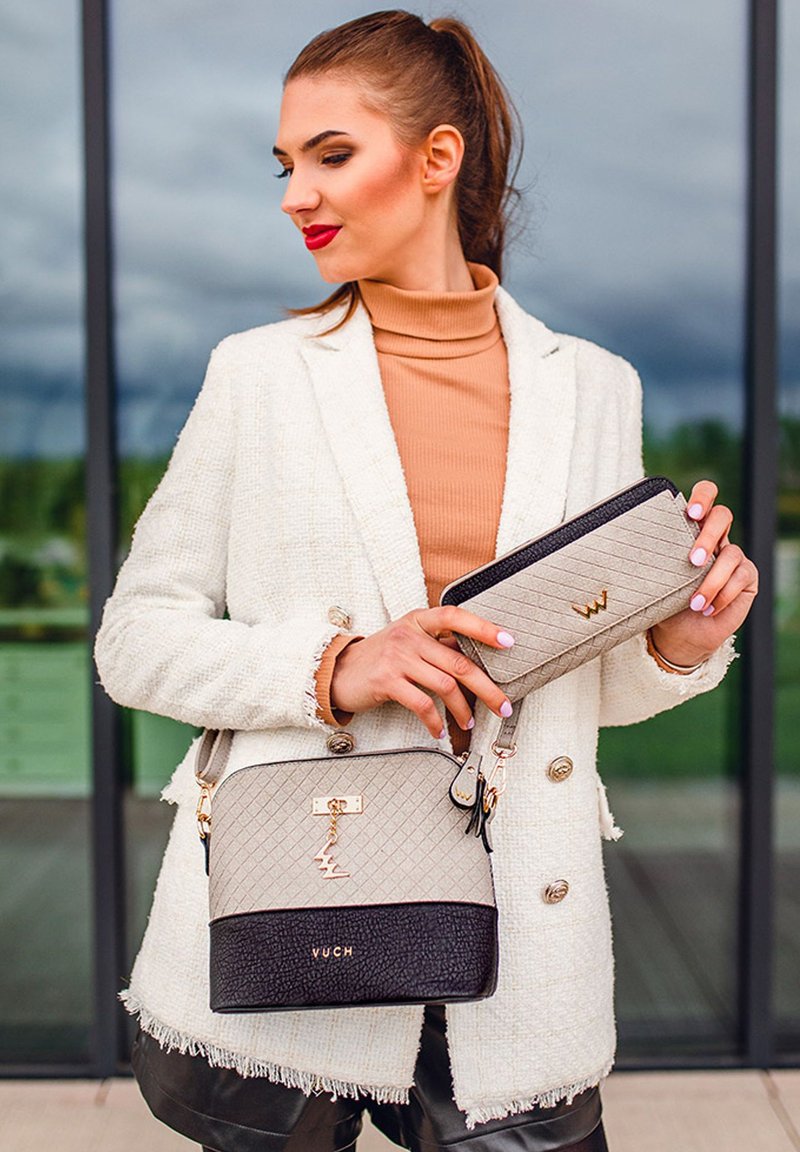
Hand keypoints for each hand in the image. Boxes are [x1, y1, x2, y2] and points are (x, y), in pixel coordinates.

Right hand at [329, 606, 515, 738]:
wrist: (338, 671)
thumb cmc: (379, 657)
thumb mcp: (407, 641)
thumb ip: (436, 646)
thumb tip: (475, 659)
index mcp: (417, 621)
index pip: (454, 617)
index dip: (483, 627)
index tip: (508, 641)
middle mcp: (408, 635)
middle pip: (459, 662)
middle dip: (487, 688)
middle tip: (503, 704)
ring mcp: (397, 657)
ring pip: (445, 685)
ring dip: (463, 709)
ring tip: (469, 721)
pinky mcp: (386, 681)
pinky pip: (422, 704)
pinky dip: (436, 721)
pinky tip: (440, 730)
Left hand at [650, 479, 758, 666]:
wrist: (680, 633)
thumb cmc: (665, 601)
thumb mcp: (653, 578)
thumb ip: (647, 560)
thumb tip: (617, 550)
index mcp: (692, 530)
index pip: (705, 496)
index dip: (703, 497)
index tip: (690, 513)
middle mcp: (716, 538)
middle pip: (723, 515)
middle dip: (708, 535)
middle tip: (693, 560)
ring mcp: (734, 556)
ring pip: (731, 553)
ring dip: (711, 580)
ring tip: (694, 603)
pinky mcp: (747, 576)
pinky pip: (741, 576)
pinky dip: (723, 594)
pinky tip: (707, 608)